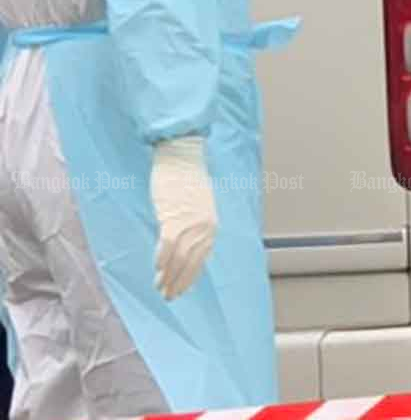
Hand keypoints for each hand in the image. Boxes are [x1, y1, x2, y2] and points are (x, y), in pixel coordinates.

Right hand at [150, 136, 216, 300]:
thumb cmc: (186, 180)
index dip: (191, 276)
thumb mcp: (196, 206)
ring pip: (179, 258)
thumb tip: (185, 246)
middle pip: (191, 262)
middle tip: (168, 296)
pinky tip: (156, 270)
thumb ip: (194, 226)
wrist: (182, 157)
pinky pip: (167, 245)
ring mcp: (190, 223)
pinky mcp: (174, 218)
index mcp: (211, 225)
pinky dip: (161, 260)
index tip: (182, 289)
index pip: (202, 259)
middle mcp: (204, 227)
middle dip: (179, 281)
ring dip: (169, 276)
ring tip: (160, 288)